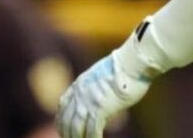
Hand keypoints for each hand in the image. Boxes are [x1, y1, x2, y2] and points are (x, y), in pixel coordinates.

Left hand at [57, 21, 161, 137]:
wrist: (131, 63)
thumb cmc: (124, 68)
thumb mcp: (101, 76)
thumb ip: (95, 87)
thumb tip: (100, 99)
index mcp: (79, 84)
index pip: (63, 104)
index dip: (61, 118)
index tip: (61, 127)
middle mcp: (80, 93)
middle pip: (67, 118)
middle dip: (66, 132)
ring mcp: (88, 100)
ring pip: (76, 126)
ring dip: (76, 137)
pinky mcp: (100, 107)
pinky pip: (92, 129)